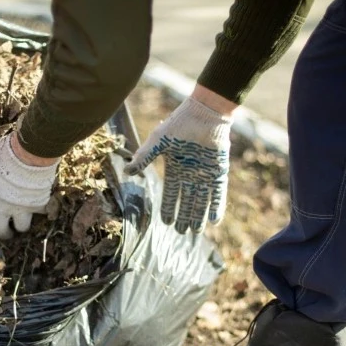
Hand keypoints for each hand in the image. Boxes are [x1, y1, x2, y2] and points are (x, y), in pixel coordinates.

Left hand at [0, 132, 58, 239]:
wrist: (32, 155)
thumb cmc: (10, 152)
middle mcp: (4, 206)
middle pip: (0, 229)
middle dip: (3, 232)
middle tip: (6, 231)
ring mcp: (22, 208)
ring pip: (21, 227)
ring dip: (22, 225)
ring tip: (24, 224)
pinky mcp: (39, 206)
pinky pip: (42, 214)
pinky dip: (43, 212)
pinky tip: (43, 209)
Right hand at [124, 96, 232, 233]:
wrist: (204, 114)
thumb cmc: (179, 124)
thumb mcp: (158, 142)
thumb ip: (144, 157)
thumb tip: (127, 171)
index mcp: (175, 169)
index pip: (170, 194)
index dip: (168, 208)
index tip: (165, 222)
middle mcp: (190, 175)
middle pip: (187, 201)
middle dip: (184, 217)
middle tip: (181, 232)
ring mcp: (205, 174)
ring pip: (202, 201)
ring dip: (199, 216)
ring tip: (195, 232)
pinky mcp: (219, 171)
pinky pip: (218, 193)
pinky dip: (217, 206)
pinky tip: (215, 220)